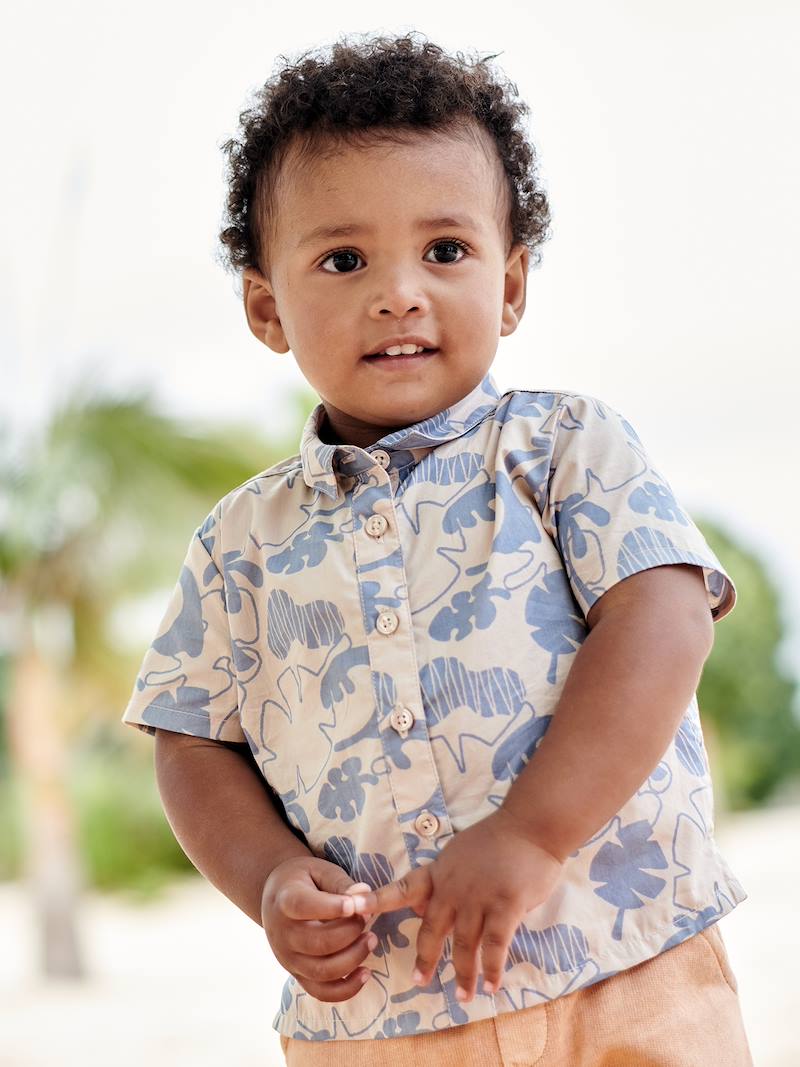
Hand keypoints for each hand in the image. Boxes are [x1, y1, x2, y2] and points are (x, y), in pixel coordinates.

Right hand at [261, 855, 376, 1002]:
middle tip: (367, 919)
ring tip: (371, 940)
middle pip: (318, 943)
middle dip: (350, 933)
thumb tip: (364, 895)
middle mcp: (283, 934)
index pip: (304, 907)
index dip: (331, 908)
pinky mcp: (298, 975)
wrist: (277, 899)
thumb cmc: (303, 880)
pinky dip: (346, 989)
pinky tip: (365, 972)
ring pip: (322, 971)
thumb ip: (341, 883)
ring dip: (353, 958)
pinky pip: (321, 992)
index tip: (354, 905)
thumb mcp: (319, 871)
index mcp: (285, 901)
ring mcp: (289, 959)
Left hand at [348, 809, 565, 1001]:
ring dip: (464, 973)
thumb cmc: (497, 840)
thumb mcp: (458, 855)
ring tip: (464, 996)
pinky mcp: (505, 905)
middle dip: (425, 958)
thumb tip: (424, 908)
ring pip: (465, 943)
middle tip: (419, 981)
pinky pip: (496, 945)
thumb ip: (442, 882)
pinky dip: (492, 968)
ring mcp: (479, 897)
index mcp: (440, 872)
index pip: (403, 888)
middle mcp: (453, 887)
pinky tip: (491, 985)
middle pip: (433, 929)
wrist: (530, 826)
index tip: (353, 909)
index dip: (378, 900)